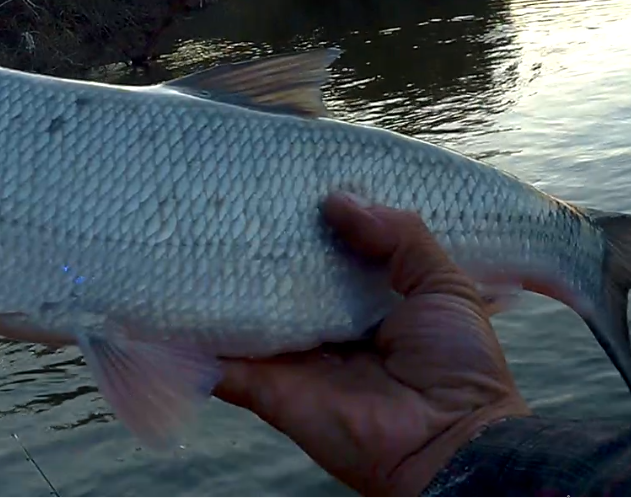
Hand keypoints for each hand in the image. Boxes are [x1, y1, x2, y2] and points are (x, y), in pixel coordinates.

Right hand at [215, 193, 530, 495]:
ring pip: (247, 318)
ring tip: (191, 238)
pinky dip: (195, 345)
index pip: (327, 258)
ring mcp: (295, 362)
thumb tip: (338, 198)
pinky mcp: (270, 391)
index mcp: (368, 305)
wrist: (450, 444)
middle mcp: (327, 330)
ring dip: (220, 289)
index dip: (310, 225)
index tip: (284, 185)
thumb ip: (400, 237)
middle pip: (281, 285)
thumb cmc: (459, 365)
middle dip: (259, 251)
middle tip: (230, 204)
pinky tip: (171, 306)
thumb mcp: (445, 284)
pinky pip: (224, 366)